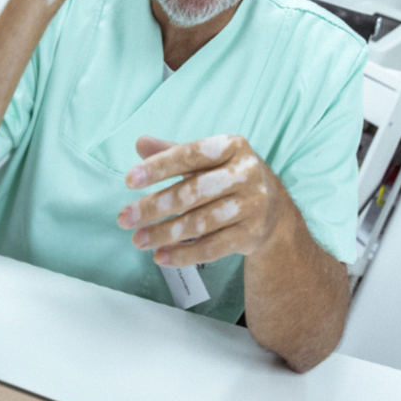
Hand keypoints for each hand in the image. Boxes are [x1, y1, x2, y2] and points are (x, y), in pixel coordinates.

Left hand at [117, 133, 304, 282]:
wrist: (275, 210)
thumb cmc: (227, 177)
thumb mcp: (205, 160)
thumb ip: (173, 152)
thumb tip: (140, 143)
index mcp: (232, 147)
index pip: (190, 155)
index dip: (158, 168)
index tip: (128, 181)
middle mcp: (246, 174)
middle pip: (193, 193)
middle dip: (154, 207)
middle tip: (124, 218)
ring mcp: (252, 206)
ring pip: (201, 223)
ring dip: (165, 233)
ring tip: (137, 240)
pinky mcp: (252, 234)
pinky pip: (213, 247)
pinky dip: (184, 254)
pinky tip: (160, 256)